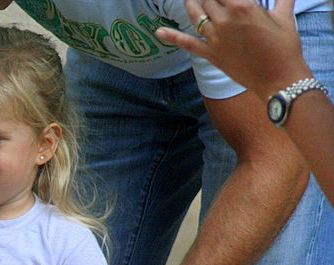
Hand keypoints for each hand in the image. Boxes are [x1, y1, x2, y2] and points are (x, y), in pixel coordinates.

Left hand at [155, 0, 309, 98]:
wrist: (278, 78)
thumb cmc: (284, 47)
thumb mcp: (284, 16)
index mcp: (243, 7)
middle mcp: (225, 20)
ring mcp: (215, 38)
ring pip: (196, 15)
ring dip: (191, 3)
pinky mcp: (210, 54)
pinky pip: (187, 43)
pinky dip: (172, 36)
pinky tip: (158, 31)